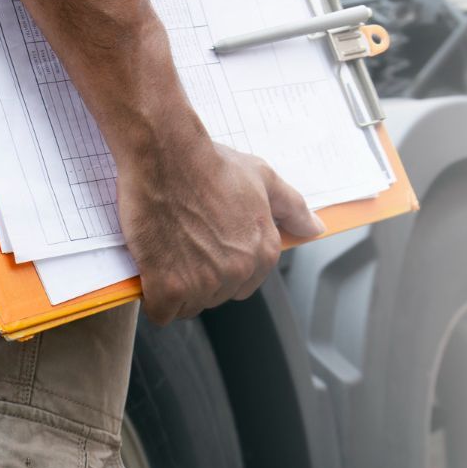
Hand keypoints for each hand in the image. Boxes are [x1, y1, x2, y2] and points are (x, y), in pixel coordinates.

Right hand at [117, 133, 324, 325]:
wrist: (166, 155)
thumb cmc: (209, 163)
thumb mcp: (262, 178)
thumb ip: (292, 208)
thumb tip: (316, 228)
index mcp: (263, 252)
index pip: (243, 285)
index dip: (221, 268)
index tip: (205, 248)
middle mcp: (239, 271)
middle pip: (214, 297)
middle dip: (197, 279)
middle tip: (181, 246)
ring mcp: (204, 282)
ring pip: (188, 306)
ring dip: (174, 290)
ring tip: (165, 255)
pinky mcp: (169, 287)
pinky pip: (161, 313)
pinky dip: (153, 299)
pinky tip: (150, 274)